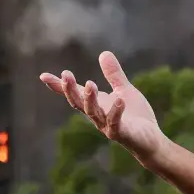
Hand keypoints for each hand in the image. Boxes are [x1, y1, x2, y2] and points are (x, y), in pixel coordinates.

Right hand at [39, 52, 162, 162]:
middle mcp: (98, 116)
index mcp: (96, 104)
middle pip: (78, 103)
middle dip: (70, 90)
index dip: (58, 86)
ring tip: (90, 84)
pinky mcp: (122, 134)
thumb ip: (113, 74)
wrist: (151, 140)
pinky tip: (119, 100)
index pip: (74, 94)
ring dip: (90, 99)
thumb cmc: (135, 116)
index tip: (43, 76)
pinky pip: (115, 124)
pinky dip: (116, 112)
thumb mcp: (123, 90)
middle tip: (65, 74)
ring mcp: (108, 126)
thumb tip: (103, 53)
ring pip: (93, 113)